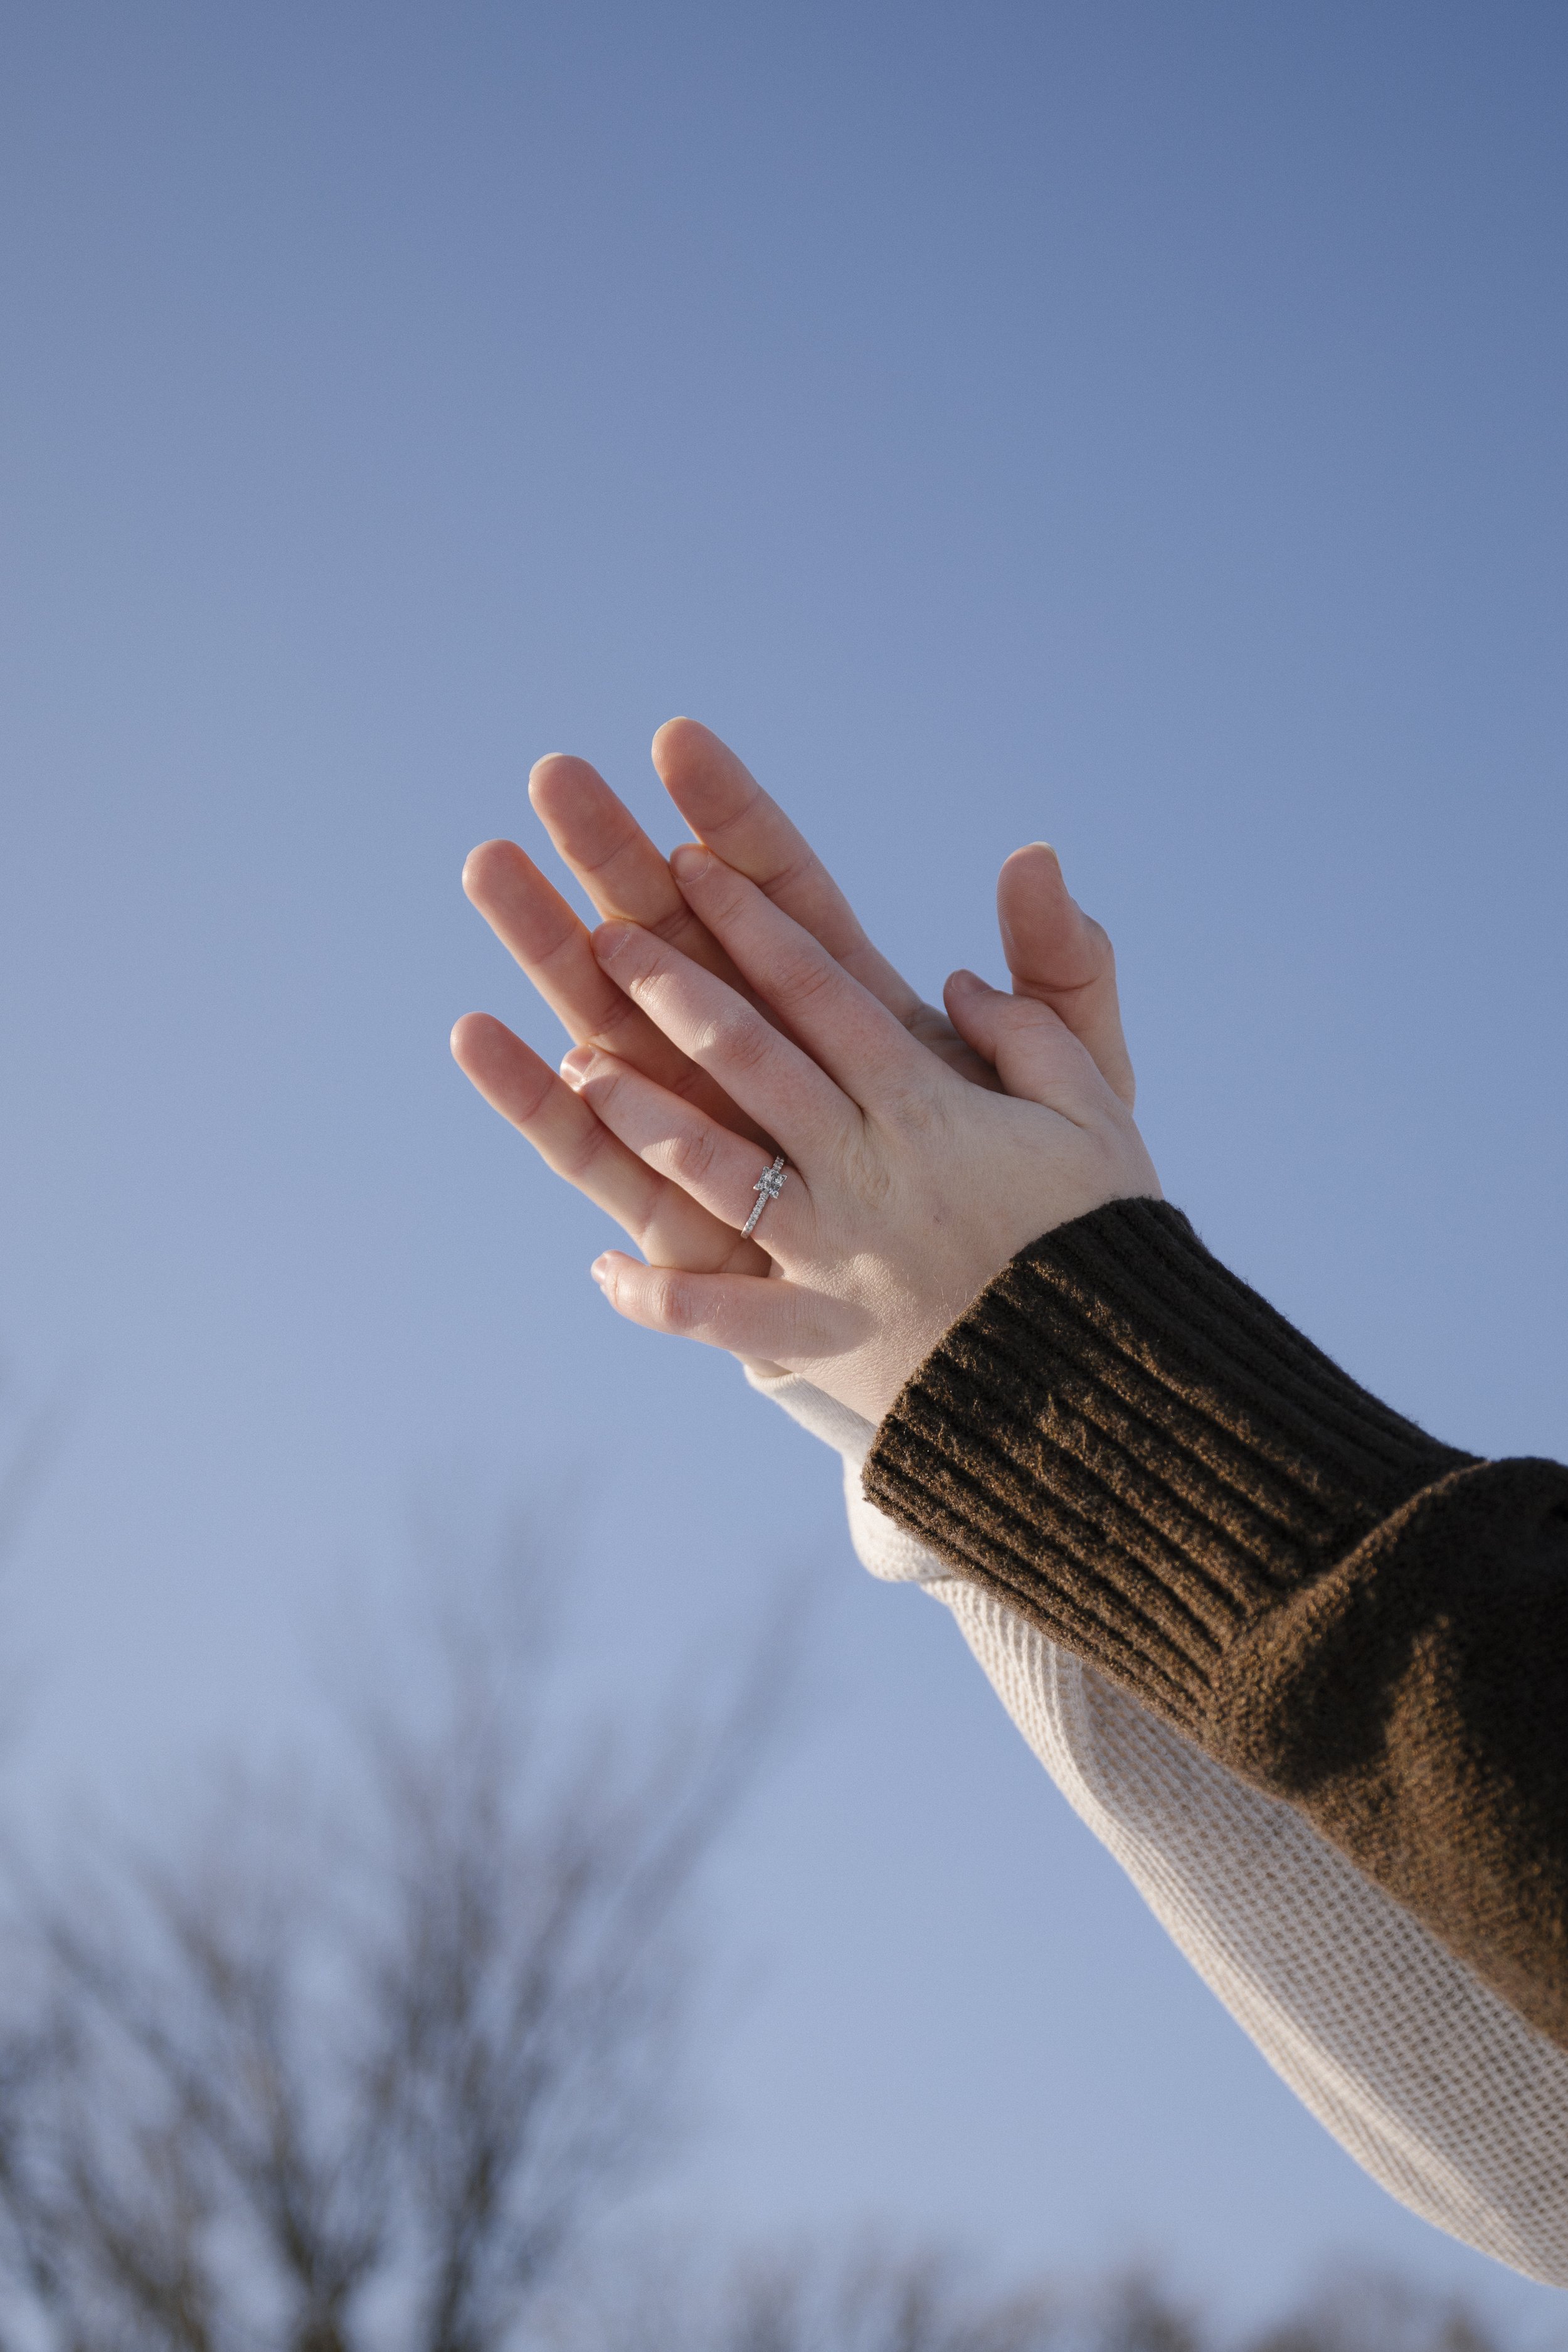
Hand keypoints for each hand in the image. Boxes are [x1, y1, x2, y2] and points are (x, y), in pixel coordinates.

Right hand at [452, 723, 1135, 1325]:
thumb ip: (1059, 973)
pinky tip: (483, 1035)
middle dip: (614, 855)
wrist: (1005, 1342)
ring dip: (549, 949)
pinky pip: (597, 1156)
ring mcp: (713, 1134)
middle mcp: (764, 1061)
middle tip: (553, 773)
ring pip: (614, 1026)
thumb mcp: (1068, 1085)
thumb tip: (1035, 857)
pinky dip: (539, 1101)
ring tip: (490, 866)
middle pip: (676, 937)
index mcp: (848, 1012)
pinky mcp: (683, 1222)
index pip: (777, 893)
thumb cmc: (1033, 1210)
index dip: (728, 818)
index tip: (677, 741)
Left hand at [562, 844, 1160, 1423]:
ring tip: (582, 1065)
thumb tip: (958, 979)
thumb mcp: (1098, 1113)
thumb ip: (1034, 1032)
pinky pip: (726, 1319)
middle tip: (604, 934)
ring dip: (646, 1117)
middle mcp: (867, 1171)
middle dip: (675, 993)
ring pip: (721, 1172)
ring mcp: (834, 1257)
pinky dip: (662, 1298)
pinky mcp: (822, 1336)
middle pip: (755, 1064)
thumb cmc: (1102, 1237)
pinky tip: (603, 1269)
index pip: (824, 995)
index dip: (755, 924)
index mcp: (929, 1107)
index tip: (693, 861)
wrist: (1107, 1387)